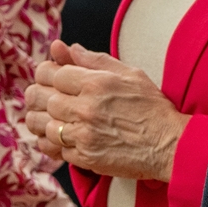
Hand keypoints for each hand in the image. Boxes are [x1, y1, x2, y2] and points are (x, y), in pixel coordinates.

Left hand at [23, 43, 191, 181]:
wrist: (169, 145)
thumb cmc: (153, 108)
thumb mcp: (130, 74)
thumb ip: (95, 60)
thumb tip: (67, 48)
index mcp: (96, 83)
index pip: (51, 73)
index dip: (46, 73)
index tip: (50, 77)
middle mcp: (85, 108)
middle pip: (40, 97)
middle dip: (38, 95)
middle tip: (43, 96)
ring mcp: (83, 135)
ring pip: (41, 124)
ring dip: (40, 120)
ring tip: (48, 117)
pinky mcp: (84, 158)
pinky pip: (53, 148)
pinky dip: (50, 142)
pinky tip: (58, 136)